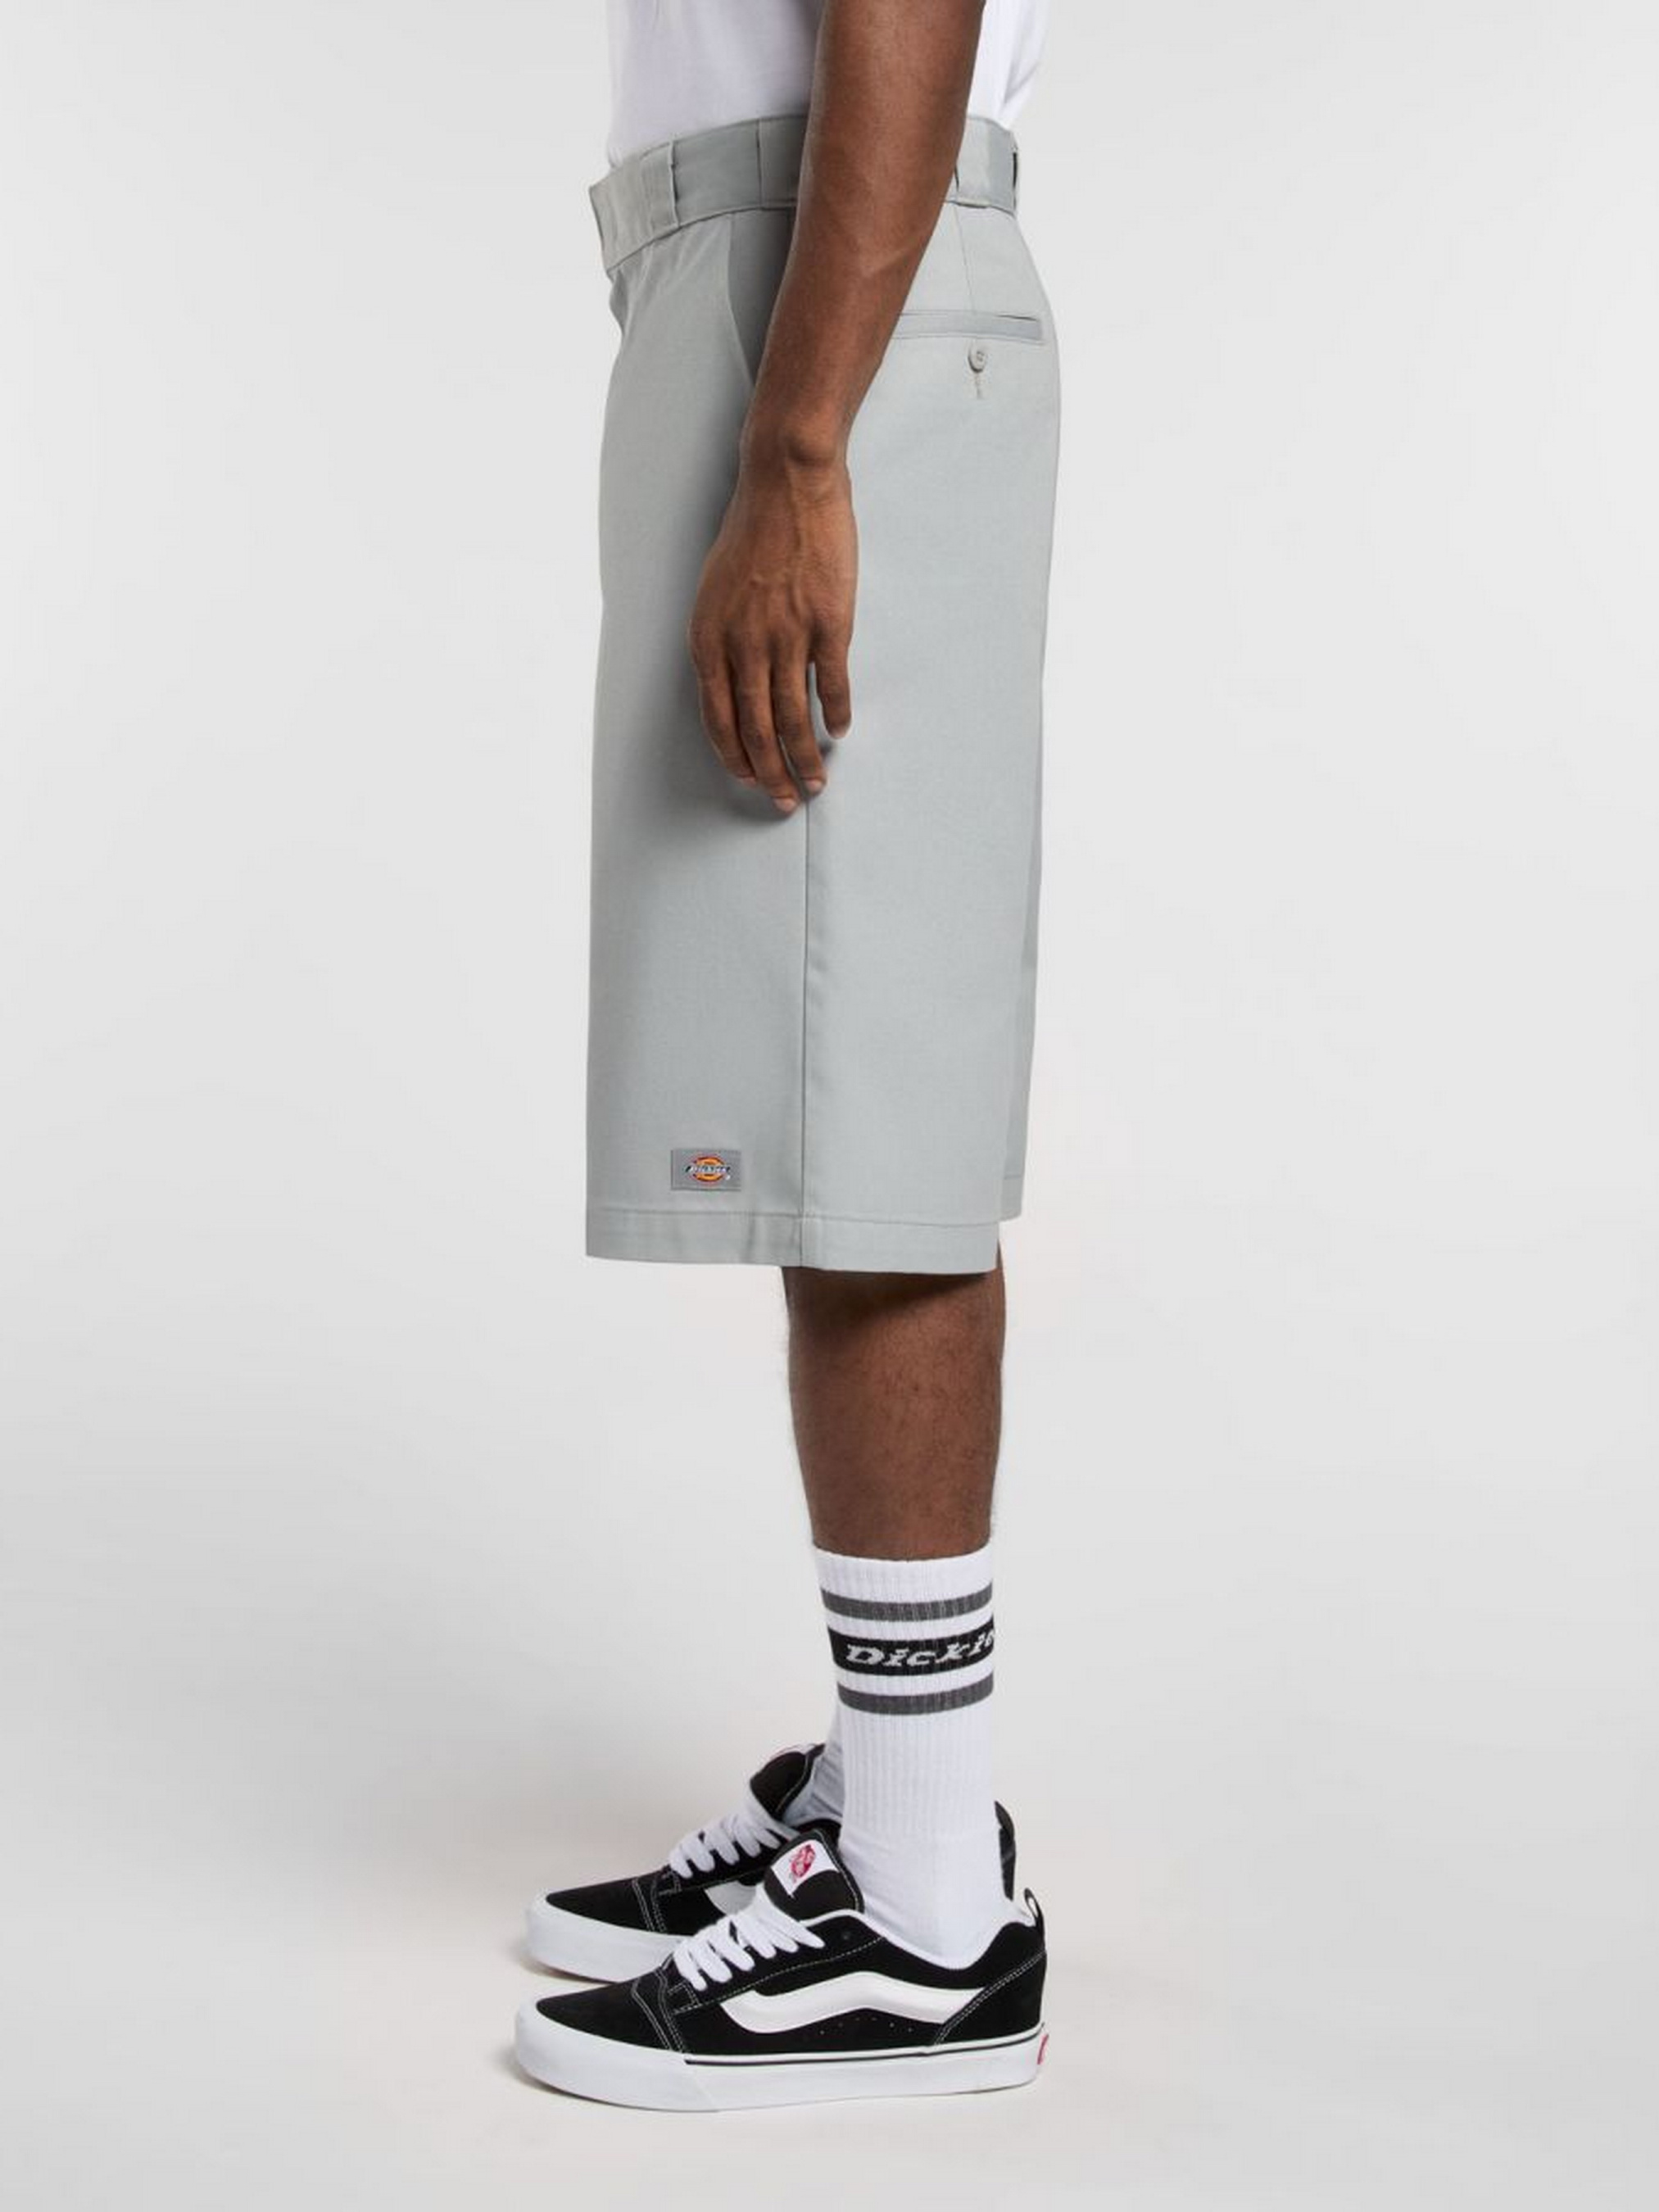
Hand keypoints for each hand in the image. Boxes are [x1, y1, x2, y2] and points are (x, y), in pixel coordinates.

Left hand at [687, 446, 855, 812]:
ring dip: (804, 758)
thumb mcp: (714, 591)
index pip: (718, 719)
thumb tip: (734, 687)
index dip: (735, 758)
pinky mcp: (828, 624)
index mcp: (709, 639)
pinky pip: (832, 684)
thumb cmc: (750, 532)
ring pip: (793, 718)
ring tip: (816, 781)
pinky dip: (836, 713)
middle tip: (786, 800)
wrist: (786, 482)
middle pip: (756, 730)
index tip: (751, 780)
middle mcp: (743, 644)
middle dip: (771, 774)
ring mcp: (787, 635)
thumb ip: (721, 641)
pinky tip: (840, 732)